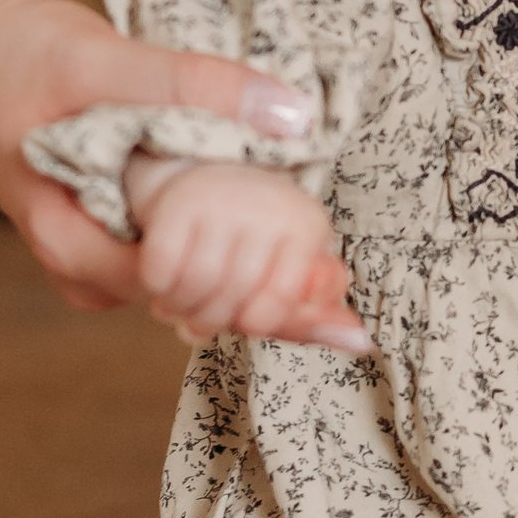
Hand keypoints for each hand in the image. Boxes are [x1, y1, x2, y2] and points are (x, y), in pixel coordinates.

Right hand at [0, 0, 319, 316]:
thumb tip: (291, 117)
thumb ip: (194, 88)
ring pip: (191, 284)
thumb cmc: (14, 54)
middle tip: (351, 313)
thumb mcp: (104, 62)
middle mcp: (86, 263)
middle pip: (195, 301)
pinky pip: (182, 252)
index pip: (186, 291)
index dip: (261, 298)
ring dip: (257, 286)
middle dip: (271, 307)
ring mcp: (99, 249)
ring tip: (333, 285)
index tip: (328, 295)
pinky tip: (287, 253)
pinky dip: (233, 254)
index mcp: (73, 242)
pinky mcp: (115, 225)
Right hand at [133, 163, 371, 352]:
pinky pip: (161, 267)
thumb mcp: (291, 271)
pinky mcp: (177, 202)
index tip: (244, 323)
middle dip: (211, 322)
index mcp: (305, 225)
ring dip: (181, 310)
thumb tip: (360, 344)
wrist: (209, 173)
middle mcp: (266, 206)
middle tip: (199, 326)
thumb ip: (316, 316)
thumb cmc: (257, 240)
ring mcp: (220, 200)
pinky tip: (163, 290)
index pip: (281, 298)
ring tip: (180, 311)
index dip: (256, 322)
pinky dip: (157, 289)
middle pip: (234, 293)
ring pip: (196, 283)